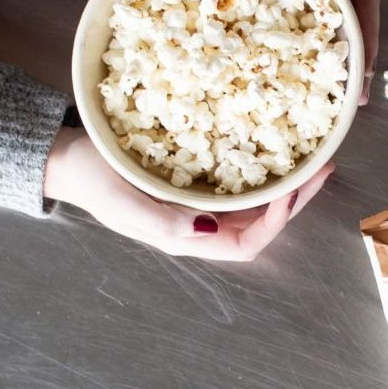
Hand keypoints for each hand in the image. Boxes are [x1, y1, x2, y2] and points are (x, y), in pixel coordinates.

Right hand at [43, 127, 333, 260]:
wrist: (65, 156)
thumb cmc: (91, 177)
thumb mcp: (121, 202)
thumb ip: (164, 222)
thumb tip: (211, 230)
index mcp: (184, 235)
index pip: (246, 243)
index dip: (276, 221)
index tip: (293, 187)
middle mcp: (195, 223)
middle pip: (258, 223)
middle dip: (294, 200)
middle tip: (322, 167)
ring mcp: (193, 202)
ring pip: (251, 202)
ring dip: (283, 183)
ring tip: (309, 157)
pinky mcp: (188, 178)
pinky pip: (233, 180)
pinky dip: (257, 167)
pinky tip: (268, 145)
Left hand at [145, 0, 379, 98]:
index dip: (366, 36)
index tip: (363, 74)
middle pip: (341, 22)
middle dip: (349, 62)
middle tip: (348, 102)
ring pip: (309, 31)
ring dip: (318, 64)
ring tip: (317, 100)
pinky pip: (273, 31)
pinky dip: (279, 57)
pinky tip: (270, 80)